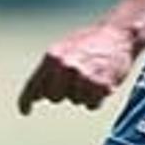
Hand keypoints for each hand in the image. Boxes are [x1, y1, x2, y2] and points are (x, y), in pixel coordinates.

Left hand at [17, 21, 139, 114]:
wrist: (120, 33)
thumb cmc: (92, 41)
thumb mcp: (65, 49)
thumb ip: (50, 69)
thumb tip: (37, 94)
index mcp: (53, 56)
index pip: (34, 84)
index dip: (26, 100)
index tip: (25, 111)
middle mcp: (65, 67)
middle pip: (54, 97)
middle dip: (64, 92)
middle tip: (78, 78)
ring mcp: (82, 77)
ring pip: (75, 101)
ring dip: (83, 94)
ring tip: (93, 75)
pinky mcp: (100, 86)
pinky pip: (91, 105)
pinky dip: (97, 99)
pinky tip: (102, 82)